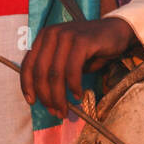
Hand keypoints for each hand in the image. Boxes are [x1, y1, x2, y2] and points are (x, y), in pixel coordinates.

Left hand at [20, 17, 137, 117]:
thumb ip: (55, 74)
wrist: (116, 31)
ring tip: (65, 109)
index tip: (32, 102)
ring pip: (55, 73)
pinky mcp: (82, 40)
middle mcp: (52, 33)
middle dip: (46, 96)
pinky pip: (72, 70)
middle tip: (55, 111)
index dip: (27, 86)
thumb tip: (48, 101)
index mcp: (44, 37)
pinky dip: (74, 86)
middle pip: (40, 71)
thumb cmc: (91, 49)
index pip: (28, 64)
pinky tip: (78, 95)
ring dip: (59, 96)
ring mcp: (66, 35)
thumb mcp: (68, 59)